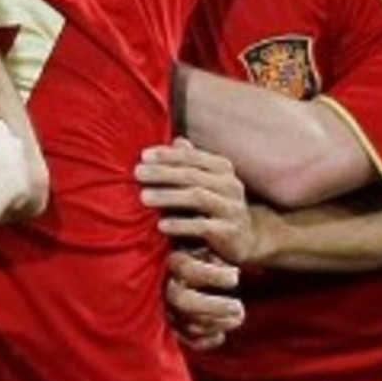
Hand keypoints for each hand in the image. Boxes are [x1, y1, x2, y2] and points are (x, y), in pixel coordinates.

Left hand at [137, 137, 255, 264]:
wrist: (244, 240)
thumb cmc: (214, 208)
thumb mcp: (203, 183)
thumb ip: (189, 164)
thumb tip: (177, 140)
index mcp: (222, 169)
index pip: (192, 156)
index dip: (167, 155)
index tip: (143, 156)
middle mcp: (230, 185)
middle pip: (192, 175)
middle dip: (162, 172)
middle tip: (137, 173)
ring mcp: (232, 209)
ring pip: (197, 197)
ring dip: (168, 196)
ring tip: (143, 197)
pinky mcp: (229, 233)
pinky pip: (202, 226)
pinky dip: (180, 225)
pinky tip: (161, 225)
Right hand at [166, 247, 244, 351]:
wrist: (181, 265)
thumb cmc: (200, 252)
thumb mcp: (205, 247)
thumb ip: (213, 257)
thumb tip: (231, 273)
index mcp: (172, 262)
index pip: (188, 268)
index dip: (213, 275)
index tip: (236, 277)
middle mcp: (165, 286)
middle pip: (183, 300)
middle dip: (214, 306)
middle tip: (240, 308)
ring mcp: (167, 308)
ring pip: (186, 322)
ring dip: (217, 323)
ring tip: (239, 316)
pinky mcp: (172, 326)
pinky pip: (186, 340)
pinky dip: (205, 342)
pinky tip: (220, 336)